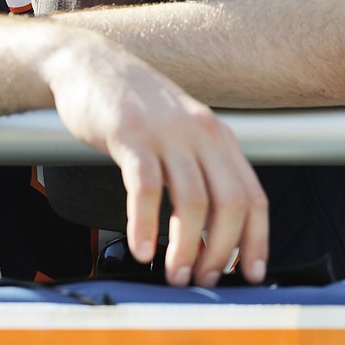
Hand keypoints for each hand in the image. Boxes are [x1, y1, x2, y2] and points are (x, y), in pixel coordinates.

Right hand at [44, 37, 267, 286]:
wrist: (88, 63)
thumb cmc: (133, 105)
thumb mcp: (180, 131)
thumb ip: (199, 170)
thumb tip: (211, 230)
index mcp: (218, 136)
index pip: (253, 196)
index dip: (256, 240)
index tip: (248, 274)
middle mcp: (200, 133)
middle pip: (230, 203)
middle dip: (221, 251)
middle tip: (202, 280)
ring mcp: (166, 133)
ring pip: (192, 202)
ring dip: (186, 247)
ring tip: (174, 274)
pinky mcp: (130, 134)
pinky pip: (145, 188)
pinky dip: (145, 225)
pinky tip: (141, 249)